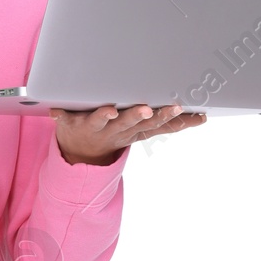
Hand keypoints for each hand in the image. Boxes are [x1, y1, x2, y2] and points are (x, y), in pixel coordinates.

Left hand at [50, 104, 205, 165]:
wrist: (78, 153)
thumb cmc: (116, 133)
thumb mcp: (143, 130)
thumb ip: (171, 124)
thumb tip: (203, 117)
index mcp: (134, 130)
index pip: (156, 125)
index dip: (171, 118)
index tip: (184, 108)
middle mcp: (116, 130)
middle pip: (132, 123)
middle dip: (142, 116)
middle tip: (154, 108)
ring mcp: (94, 128)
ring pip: (104, 121)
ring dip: (107, 116)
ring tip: (113, 110)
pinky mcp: (71, 123)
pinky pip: (66, 119)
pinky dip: (61, 115)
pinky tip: (57, 111)